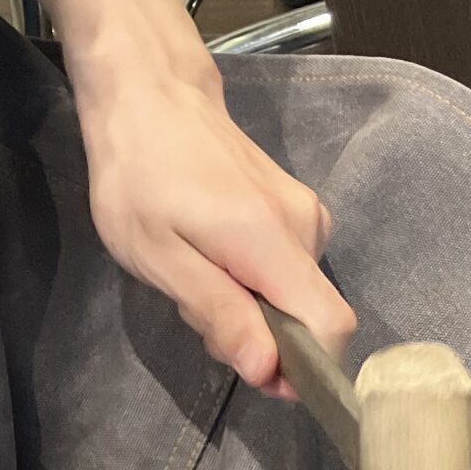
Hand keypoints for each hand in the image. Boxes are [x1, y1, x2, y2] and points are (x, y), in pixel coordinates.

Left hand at [79, 64, 353, 391]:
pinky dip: (257, 283)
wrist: (152, 96)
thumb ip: (219, 313)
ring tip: (198, 271)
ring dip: (253, 309)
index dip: (304, 367)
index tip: (256, 373)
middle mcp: (307, 228)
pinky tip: (214, 256)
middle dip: (263, 338)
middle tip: (197, 307)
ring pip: (298, 299)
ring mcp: (308, 216)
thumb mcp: (159, 256)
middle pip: (311, 319)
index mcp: (273, 240)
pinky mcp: (301, 211)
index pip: (331, 326)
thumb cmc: (139, 174)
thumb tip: (267, 370)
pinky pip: (291, 273)